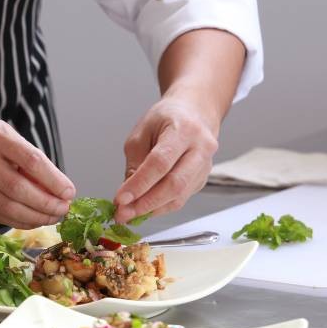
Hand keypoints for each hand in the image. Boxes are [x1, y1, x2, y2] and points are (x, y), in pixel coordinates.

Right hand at [0, 115, 75, 228]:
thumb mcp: (7, 135)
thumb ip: (29, 158)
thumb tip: (59, 188)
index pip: (30, 161)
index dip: (53, 180)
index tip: (69, 192)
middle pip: (18, 189)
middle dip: (46, 204)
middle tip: (64, 209)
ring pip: (6, 207)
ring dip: (35, 217)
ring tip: (53, 217)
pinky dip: (19, 221)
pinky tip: (33, 220)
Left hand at [113, 98, 219, 222]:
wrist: (195, 113)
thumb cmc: (166, 119)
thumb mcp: (142, 132)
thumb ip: (135, 162)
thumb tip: (127, 194)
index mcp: (184, 130)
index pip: (160, 162)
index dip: (139, 184)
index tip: (120, 199)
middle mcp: (201, 148)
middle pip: (175, 184)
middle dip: (146, 203)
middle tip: (123, 213)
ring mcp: (205, 166)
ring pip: (179, 196)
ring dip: (151, 209)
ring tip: (129, 214)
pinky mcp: (202, 179)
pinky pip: (180, 199)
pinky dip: (160, 207)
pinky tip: (143, 208)